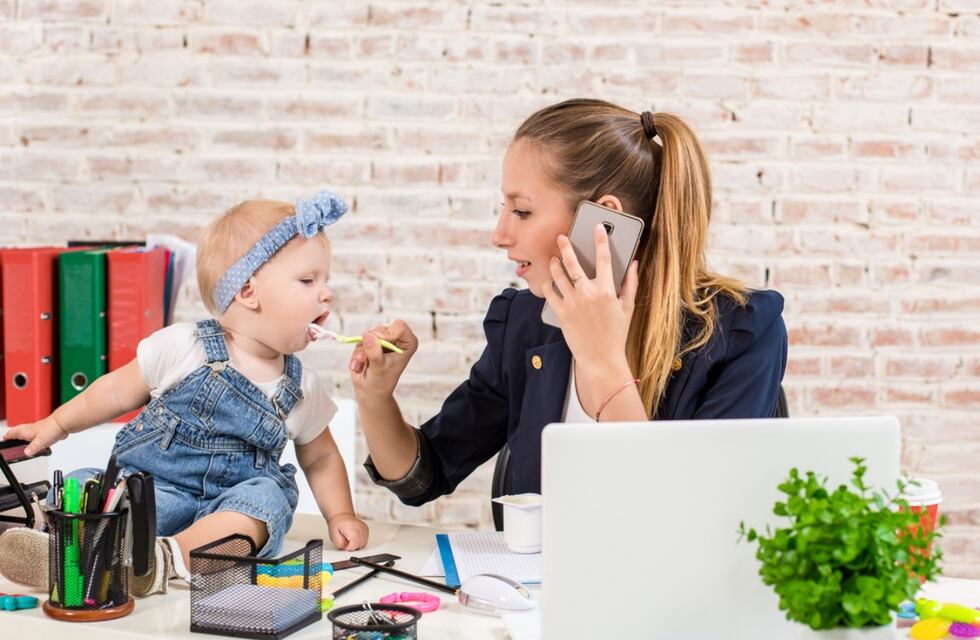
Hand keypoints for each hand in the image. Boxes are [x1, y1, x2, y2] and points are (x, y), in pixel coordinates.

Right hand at [2, 416, 68, 456]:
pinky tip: (38, 438)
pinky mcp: (47, 430)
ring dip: (24, 433)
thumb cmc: (52, 429)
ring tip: (21, 436)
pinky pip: (39, 433)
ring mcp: (40, 429)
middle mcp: (32, 429)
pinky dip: (35, 435)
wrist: (63, 423)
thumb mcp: (40, 441)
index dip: (9, 436)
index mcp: (28, 431)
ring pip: (29, 430)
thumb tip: (26, 453)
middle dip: (14, 433)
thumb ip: (32, 448)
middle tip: (10, 435)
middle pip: (20, 430)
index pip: (15, 433)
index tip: (4, 437)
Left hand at [328, 514, 368, 550]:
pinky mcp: (366, 529)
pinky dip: (360, 542)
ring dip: (357, 545)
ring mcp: (364, 528)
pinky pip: (365, 540)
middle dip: (353, 547)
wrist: (342, 517)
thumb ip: (340, 544)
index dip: (349, 548)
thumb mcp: (334, 535)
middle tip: (346, 542)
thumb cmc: (337, 525)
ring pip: (363, 543)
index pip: (354, 544)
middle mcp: (360, 527)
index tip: (344, 545)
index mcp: (351, 528)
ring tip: (350, 540)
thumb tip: (347, 549)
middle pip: (360, 544)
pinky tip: (354, 538)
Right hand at [349, 320, 417, 398]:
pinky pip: (360, 341)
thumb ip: (374, 352)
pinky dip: (356, 353)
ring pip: (368, 334)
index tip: (380, 344)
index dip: (387, 334)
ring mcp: (383, 339)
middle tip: (364, 359)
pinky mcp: (371, 342)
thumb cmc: (381, 382)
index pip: (400, 326)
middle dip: (370, 345)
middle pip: (381, 329)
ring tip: (360, 364)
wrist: (371, 391)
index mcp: (408, 343)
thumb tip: (367, 335)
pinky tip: (358, 366)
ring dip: (361, 351)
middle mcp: (397, 338)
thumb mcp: (379, 367)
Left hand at [543, 225, 639, 407]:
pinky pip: (550, 293)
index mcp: (606, 290)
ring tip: (554, 259)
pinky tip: (550, 281)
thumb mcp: (628, 308)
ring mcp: (572, 303)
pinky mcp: (561, 313)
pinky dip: (549, 285)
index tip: (597, 227)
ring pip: (558, 275)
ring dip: (554, 264)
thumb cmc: (616, 334)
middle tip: (561, 238)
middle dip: (566, 246)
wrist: (601, 359)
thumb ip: (631, 284)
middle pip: (573, 263)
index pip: (603, 258)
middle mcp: (588, 294)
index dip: (601, 240)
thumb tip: (634, 264)